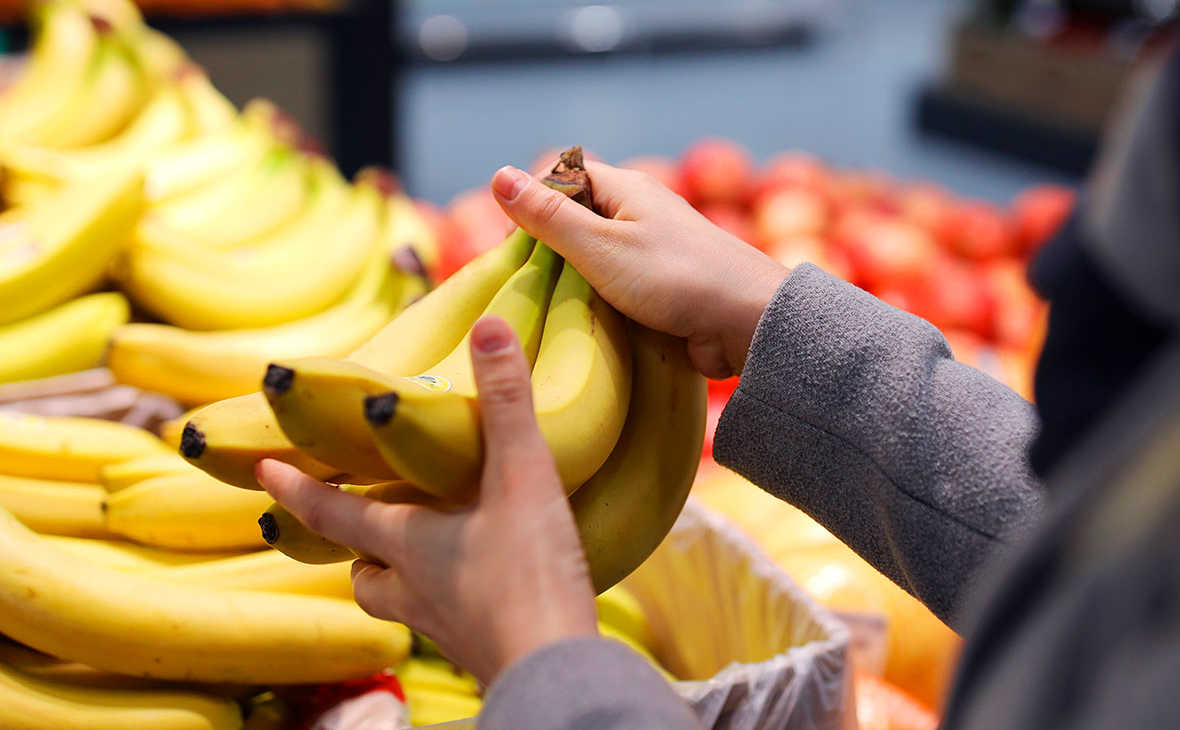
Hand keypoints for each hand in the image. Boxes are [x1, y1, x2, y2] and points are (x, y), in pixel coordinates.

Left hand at [256, 317, 598, 685]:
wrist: (554, 669)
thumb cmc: (530, 574)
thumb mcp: (522, 476)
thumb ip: (507, 401)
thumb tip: (489, 325)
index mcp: (409, 543)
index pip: (333, 513)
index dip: (296, 490)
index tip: (261, 472)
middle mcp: (415, 588)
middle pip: (360, 571)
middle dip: (351, 546)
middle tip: (354, 525)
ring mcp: (444, 625)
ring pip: (396, 602)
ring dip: (394, 578)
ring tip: (418, 557)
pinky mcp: (478, 648)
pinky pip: (444, 623)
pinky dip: (447, 602)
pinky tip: (480, 588)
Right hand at [491, 161, 789, 378]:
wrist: (748, 322)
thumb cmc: (675, 278)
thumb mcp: (599, 246)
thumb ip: (549, 216)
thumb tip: (498, 175)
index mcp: (626, 188)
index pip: (562, 176)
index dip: (532, 203)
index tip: (515, 246)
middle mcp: (639, 213)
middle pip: (576, 218)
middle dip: (549, 247)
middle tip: (530, 285)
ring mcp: (653, 250)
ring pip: (595, 257)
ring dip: (573, 280)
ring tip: (552, 308)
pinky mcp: (663, 287)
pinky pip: (617, 286)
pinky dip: (599, 301)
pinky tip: (585, 324)